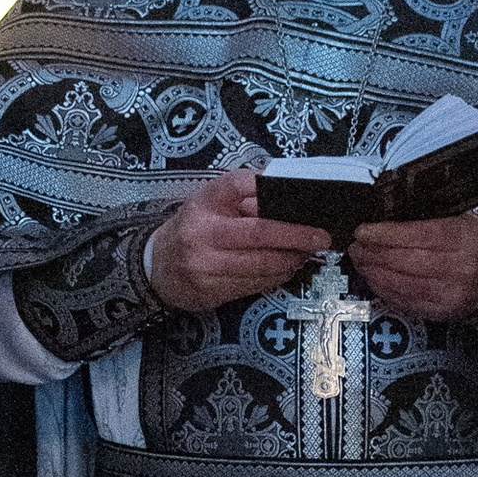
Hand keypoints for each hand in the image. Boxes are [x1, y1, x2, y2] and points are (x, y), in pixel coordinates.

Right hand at [146, 168, 330, 314]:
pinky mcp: (211, 291)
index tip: (298, 195)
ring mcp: (205, 265)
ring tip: (306, 253)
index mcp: (203, 203)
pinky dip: (278, 276)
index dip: (268, 188)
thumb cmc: (194, 229)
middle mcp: (202, 233)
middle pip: (259, 232)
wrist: (156, 267)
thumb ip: (244, 197)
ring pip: (262, 264)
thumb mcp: (210, 204)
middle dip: (297, 236)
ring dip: (292, 259)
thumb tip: (287, 195)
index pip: (238, 185)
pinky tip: (287, 268)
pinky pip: (255, 284)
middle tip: (321, 237)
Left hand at [347, 212, 477, 322]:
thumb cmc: (474, 244)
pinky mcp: (441, 313)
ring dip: (373, 272)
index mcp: (461, 239)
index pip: (416, 235)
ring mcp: (449, 294)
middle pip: (404, 261)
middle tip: (356, 247)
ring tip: (361, 261)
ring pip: (401, 284)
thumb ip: (426, 218)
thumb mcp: (460, 220)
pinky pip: (405, 302)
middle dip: (373, 253)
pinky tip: (374, 279)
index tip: (363, 231)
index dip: (385, 234)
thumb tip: (384, 219)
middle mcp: (457, 268)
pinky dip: (384, 290)